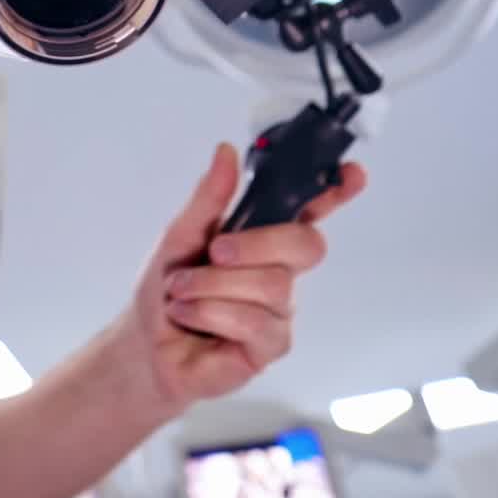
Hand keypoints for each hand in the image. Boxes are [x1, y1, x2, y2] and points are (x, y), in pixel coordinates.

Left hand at [123, 143, 366, 416]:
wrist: (146, 344)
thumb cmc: (168, 289)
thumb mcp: (180, 234)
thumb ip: (209, 197)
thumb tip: (226, 152)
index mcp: (261, 236)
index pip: (308, 211)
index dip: (335, 191)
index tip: (352, 172)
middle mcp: (278, 270)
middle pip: (306, 244)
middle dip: (258, 243)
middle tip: (216, 251)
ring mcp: (279, 309)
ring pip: (272, 284)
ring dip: (213, 284)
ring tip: (182, 291)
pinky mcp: (271, 345)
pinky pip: (254, 321)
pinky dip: (209, 312)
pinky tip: (189, 315)